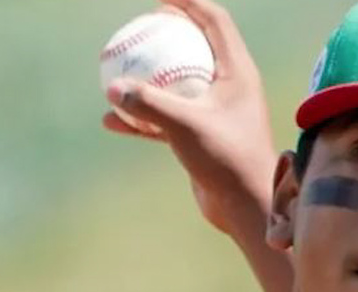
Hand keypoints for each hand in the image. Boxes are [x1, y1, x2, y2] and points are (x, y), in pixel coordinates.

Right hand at [102, 0, 292, 291]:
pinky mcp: (203, 137)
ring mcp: (216, 113)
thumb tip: (112, 87)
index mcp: (238, 72)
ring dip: (148, 79)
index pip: (215, 21)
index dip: (189, 3)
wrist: (245, 205)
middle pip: (197, 46)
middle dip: (167, 34)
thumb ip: (149, 104)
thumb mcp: (185, 126)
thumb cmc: (226, 160)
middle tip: (137, 28)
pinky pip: (168, 119)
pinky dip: (142, 118)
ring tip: (115, 72)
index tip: (159, 0)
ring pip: (177, 85)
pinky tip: (112, 121)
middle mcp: (231, 88)